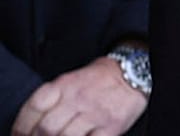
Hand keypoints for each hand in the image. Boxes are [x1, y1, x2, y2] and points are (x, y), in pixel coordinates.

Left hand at [11, 57, 145, 135]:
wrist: (135, 73)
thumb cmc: (99, 79)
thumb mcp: (71, 79)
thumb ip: (52, 98)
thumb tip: (31, 125)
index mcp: (64, 85)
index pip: (34, 107)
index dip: (21, 127)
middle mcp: (78, 98)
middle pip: (46, 128)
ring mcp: (95, 113)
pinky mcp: (111, 125)